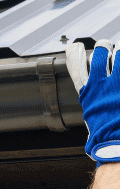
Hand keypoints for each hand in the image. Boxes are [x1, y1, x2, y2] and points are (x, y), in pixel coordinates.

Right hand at [66, 40, 119, 164]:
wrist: (117, 141)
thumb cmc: (104, 135)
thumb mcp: (91, 117)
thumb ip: (91, 101)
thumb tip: (89, 93)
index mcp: (88, 94)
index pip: (77, 67)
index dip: (75, 55)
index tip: (74, 47)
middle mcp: (101, 84)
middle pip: (100, 54)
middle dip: (104, 47)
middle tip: (107, 48)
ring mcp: (117, 83)